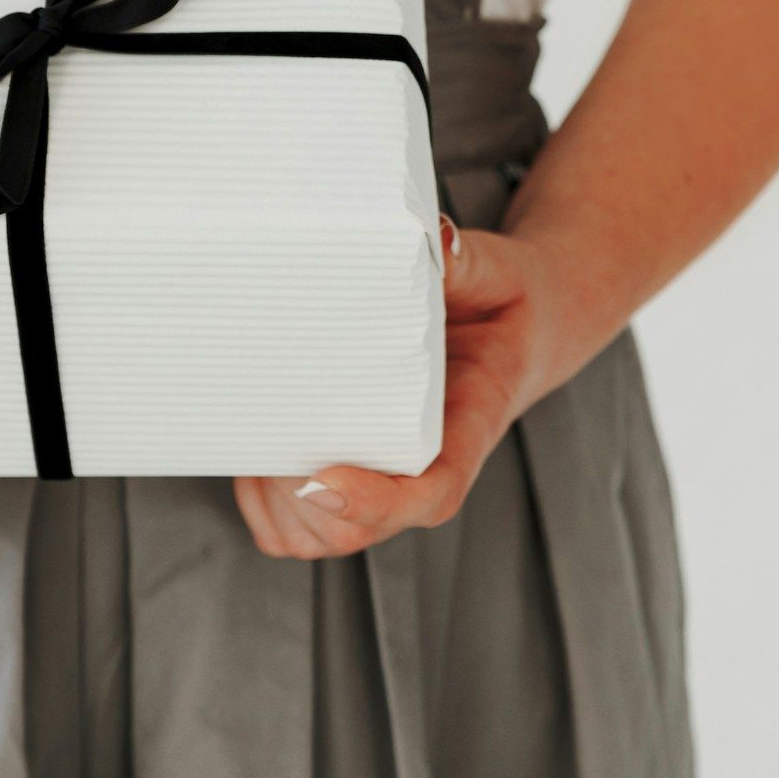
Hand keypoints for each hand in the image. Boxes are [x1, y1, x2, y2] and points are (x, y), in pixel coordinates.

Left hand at [233, 216, 598, 559]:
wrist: (523, 323)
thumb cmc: (505, 301)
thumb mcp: (497, 272)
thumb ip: (464, 261)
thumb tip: (432, 241)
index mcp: (469, 424)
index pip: (431, 491)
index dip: (372, 502)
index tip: (318, 480)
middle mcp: (426, 465)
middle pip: (358, 528)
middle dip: (298, 498)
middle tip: (263, 424)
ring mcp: (388, 477)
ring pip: (320, 535)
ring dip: (276, 503)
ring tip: (255, 431)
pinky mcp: (357, 472)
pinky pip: (299, 525)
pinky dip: (265, 504)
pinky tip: (255, 449)